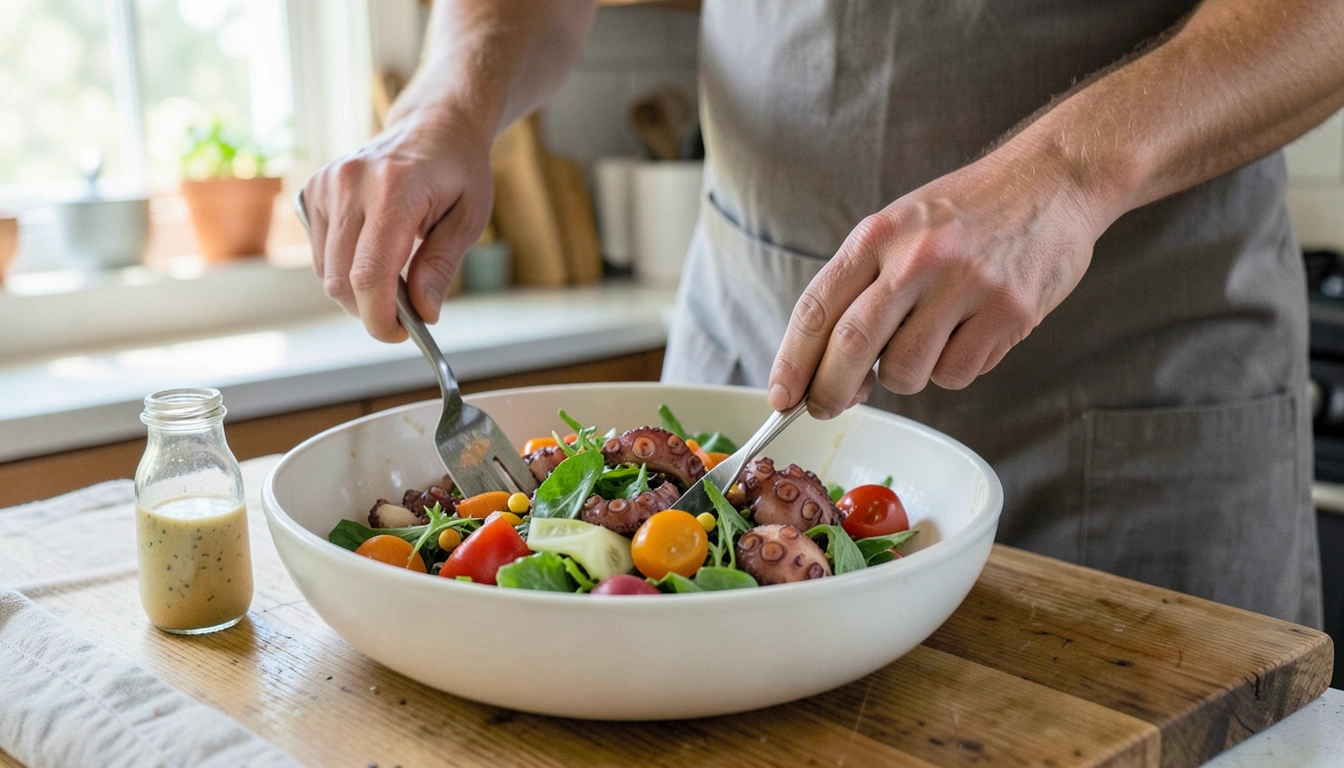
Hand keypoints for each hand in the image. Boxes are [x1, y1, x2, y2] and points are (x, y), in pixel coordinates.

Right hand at [303, 102, 494, 341]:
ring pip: (326, 271)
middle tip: (403, 317)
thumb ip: (441, 266)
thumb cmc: (458, 171)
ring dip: (356, 292)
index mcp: (394, 188)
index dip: (379, 317)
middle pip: (342, 279)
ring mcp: (326, 184)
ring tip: (394, 282)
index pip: (369, 274)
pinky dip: (344, 270)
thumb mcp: (469, 219)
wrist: (435, 126)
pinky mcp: (314, 190)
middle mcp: (350, 183)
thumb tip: (423, 313)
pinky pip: (321, 252)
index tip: (398, 334)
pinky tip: (373, 258)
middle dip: (370, 310)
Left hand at [767, 147, 1106, 417]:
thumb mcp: (902, 226)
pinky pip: (959, 373)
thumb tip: (828, 367)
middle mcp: (918, 257)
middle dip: (831, 391)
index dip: (792, 360)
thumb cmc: (968, 212)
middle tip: (829, 406)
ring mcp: (966, 284)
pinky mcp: (1010, 311)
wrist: (1054, 179)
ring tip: (927, 343)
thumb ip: (865, 287)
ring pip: (906, 371)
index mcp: (880, 234)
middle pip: (851, 346)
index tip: (782, 396)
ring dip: (904, 377)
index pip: (817, 306)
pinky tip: (970, 334)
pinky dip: (954, 369)